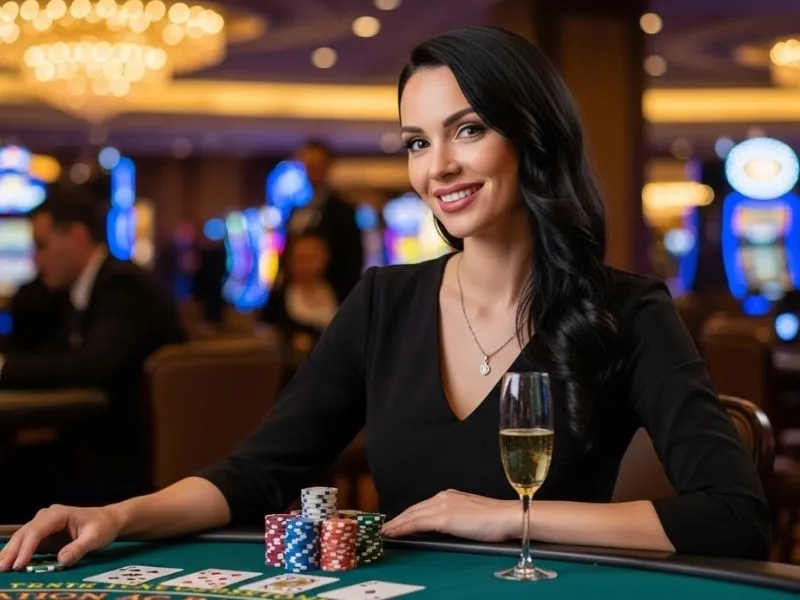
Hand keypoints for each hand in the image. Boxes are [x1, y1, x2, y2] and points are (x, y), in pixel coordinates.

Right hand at [0, 505, 121, 570]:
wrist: (109, 519)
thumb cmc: (103, 526)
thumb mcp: (95, 538)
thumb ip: (78, 548)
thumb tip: (60, 561)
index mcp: (59, 514)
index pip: (38, 530)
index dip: (27, 548)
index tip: (19, 564)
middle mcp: (47, 516)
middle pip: (25, 533)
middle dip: (12, 551)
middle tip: (2, 568)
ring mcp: (44, 524)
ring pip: (22, 537)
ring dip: (10, 552)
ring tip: (0, 567)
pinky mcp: (43, 533)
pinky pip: (27, 542)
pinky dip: (16, 552)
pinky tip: (7, 562)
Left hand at [381, 489, 517, 542]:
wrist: (507, 516)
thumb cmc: (496, 520)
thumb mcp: (471, 516)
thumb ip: (456, 518)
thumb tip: (446, 528)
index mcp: (450, 496)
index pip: (422, 506)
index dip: (408, 515)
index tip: (397, 522)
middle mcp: (443, 497)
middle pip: (413, 509)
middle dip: (398, 519)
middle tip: (385, 528)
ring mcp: (442, 506)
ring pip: (411, 515)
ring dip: (396, 524)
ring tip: (385, 532)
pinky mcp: (443, 517)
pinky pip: (416, 523)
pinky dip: (402, 528)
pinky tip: (394, 533)